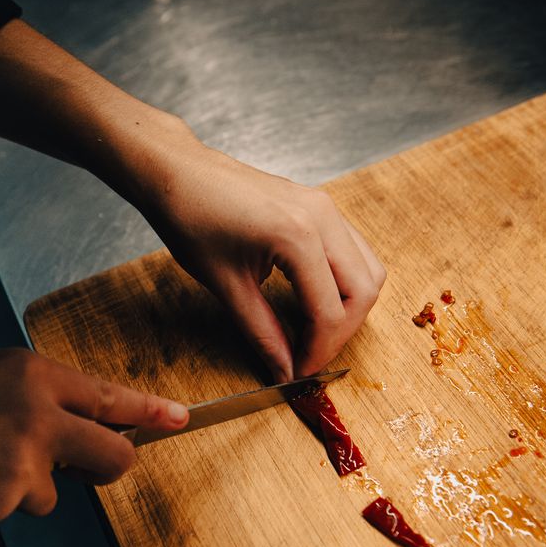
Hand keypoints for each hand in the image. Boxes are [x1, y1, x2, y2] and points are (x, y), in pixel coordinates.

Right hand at [0, 349, 187, 530]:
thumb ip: (27, 394)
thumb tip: (64, 422)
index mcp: (31, 373)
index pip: (110, 394)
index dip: (151, 412)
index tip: (180, 419)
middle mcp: (39, 413)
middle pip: (114, 456)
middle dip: (107, 470)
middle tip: (84, 472)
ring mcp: (24, 460)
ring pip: (52, 492)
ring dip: (21, 488)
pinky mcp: (2, 500)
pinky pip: (12, 509)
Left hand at [142, 143, 385, 380]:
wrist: (177, 174)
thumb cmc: (191, 218)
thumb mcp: (226, 286)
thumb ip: (262, 332)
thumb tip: (284, 368)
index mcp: (298, 236)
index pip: (331, 312)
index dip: (318, 351)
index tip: (299, 372)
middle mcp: (322, 217)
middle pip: (364, 291)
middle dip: (341, 334)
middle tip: (308, 358)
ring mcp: (325, 207)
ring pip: (367, 270)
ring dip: (349, 308)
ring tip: (312, 334)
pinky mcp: (319, 206)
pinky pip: (353, 250)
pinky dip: (343, 283)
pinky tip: (312, 302)